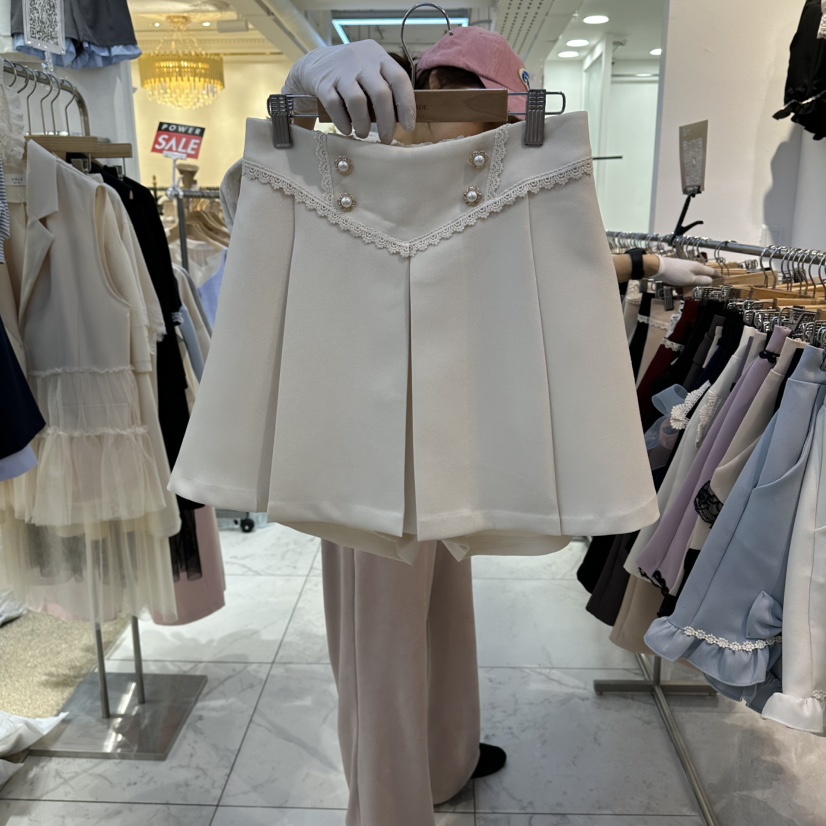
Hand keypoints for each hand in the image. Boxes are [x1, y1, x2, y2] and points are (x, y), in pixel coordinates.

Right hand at [282, 41, 416, 143]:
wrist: (312, 65)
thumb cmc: (350, 75)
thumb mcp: (370, 72)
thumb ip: (385, 88)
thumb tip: (403, 120)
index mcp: (378, 56)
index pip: (399, 79)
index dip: (407, 105)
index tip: (409, 126)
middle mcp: (361, 59)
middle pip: (381, 93)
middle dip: (387, 122)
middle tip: (387, 138)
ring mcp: (340, 70)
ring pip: (358, 102)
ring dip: (363, 124)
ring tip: (363, 133)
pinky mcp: (322, 82)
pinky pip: (335, 106)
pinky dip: (343, 122)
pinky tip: (346, 129)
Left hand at [655, 256, 714, 287]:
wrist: (659, 267)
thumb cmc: (676, 274)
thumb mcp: (690, 280)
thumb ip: (701, 280)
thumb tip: (711, 281)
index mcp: (698, 267)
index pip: (711, 271)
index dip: (717, 276)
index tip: (723, 279)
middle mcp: (694, 265)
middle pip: (703, 272)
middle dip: (708, 278)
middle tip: (712, 284)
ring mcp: (686, 266)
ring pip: (695, 274)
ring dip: (698, 279)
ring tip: (699, 286)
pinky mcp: (679, 268)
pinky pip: (687, 275)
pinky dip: (689, 280)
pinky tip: (686, 284)